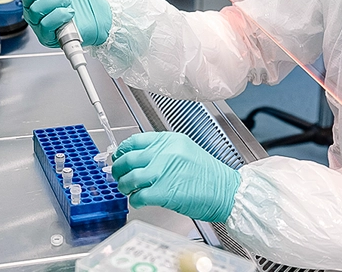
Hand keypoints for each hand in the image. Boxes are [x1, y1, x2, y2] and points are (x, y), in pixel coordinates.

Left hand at [109, 131, 240, 222]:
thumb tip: (140, 158)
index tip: (118, 156)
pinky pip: (140, 195)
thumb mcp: (185, 151)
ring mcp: (163, 172)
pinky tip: (136, 201)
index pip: (135, 140)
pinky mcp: (165, 192)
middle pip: (129, 158)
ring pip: (130, 177)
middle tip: (116, 174)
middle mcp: (164, 153)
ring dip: (123, 185)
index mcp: (169, 140)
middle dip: (118, 168)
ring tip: (125, 189)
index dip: (123, 150)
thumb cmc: (208, 175)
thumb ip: (163, 151)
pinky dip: (134, 200)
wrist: (225, 191)